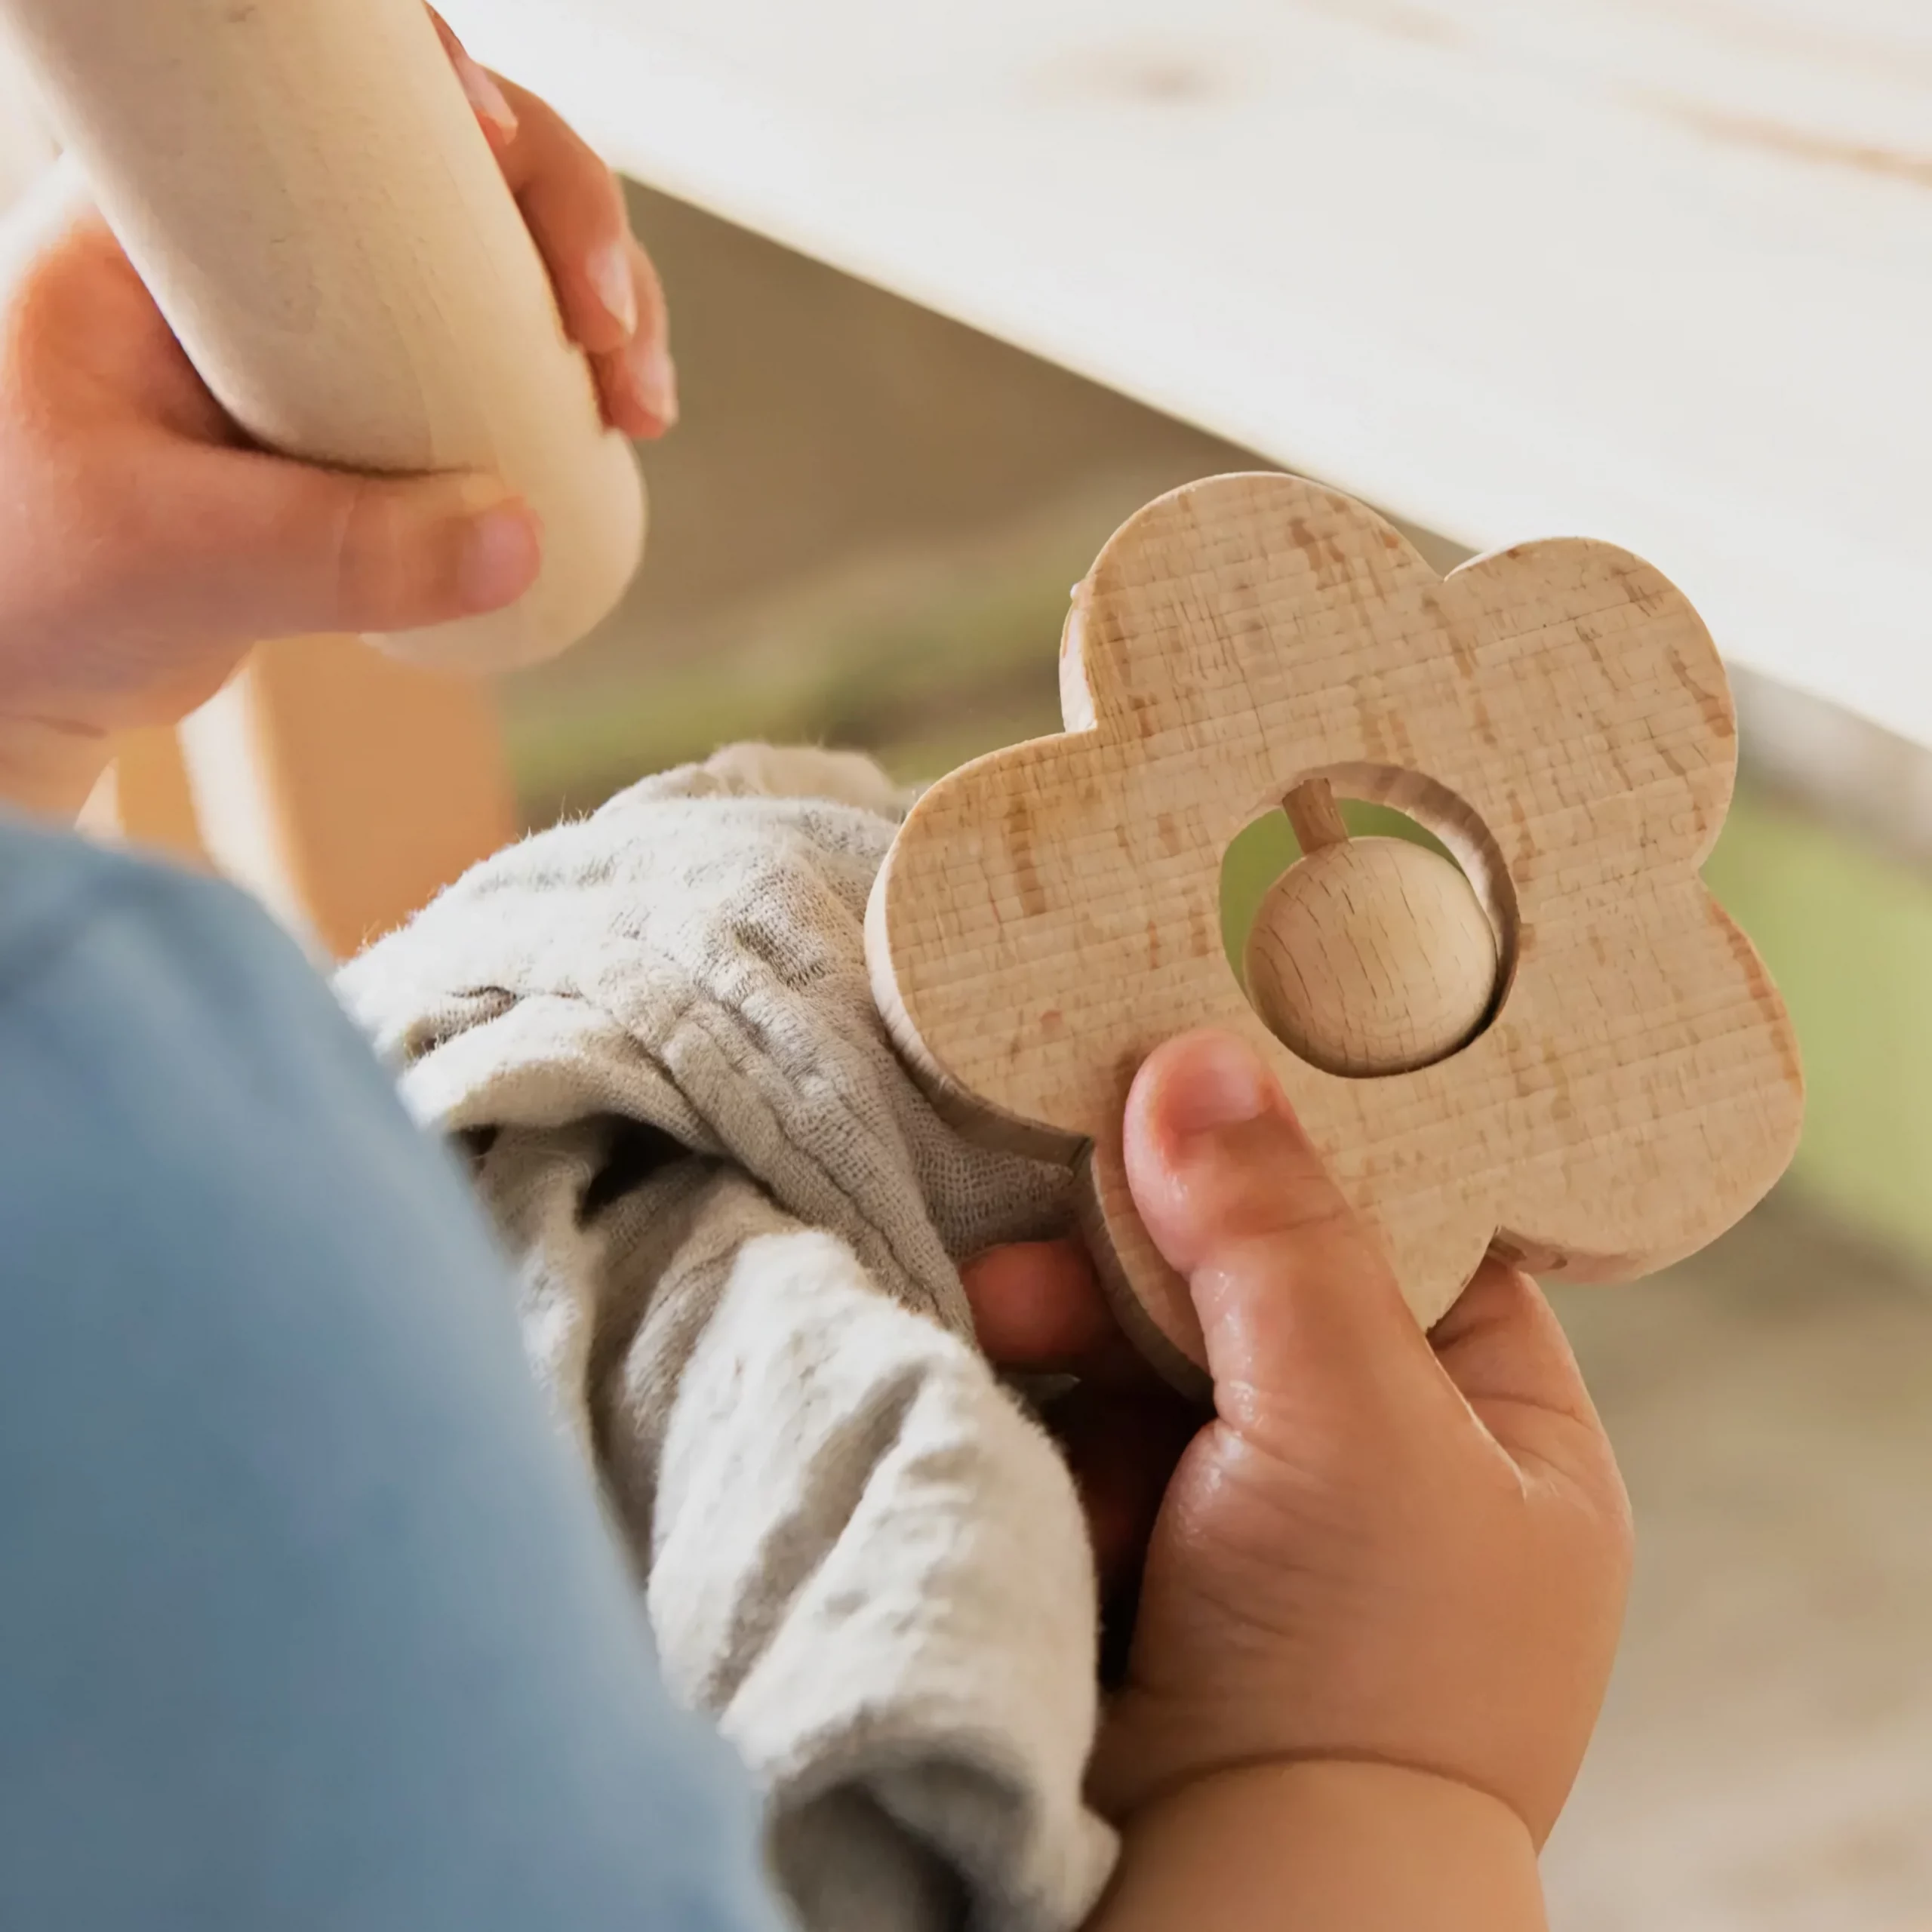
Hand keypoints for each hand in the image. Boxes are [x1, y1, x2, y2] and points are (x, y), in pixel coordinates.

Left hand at [0, 8, 671, 815]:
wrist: (28, 660)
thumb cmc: (27, 579)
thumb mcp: (162, 559)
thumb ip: (329, 557)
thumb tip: (520, 538)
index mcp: (161, 214)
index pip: (305, 91)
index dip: (427, 84)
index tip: (493, 148)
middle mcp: (253, 238)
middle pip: (443, 162)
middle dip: (560, 218)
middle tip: (608, 331)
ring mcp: (321, 317)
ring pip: (488, 256)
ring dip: (592, 306)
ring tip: (635, 404)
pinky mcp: (368, 395)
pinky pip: (488, 350)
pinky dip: (565, 377)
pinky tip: (609, 430)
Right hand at [1079, 1029, 1631, 1846]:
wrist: (1234, 1901)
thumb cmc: (1362, 1673)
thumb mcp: (1352, 1421)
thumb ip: (1272, 1231)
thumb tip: (1196, 1057)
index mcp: (1498, 1423)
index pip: (1413, 1221)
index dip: (1310, 1142)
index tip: (1199, 1065)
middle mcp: (1387, 1454)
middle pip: (1259, 1273)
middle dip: (1149, 1245)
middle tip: (1054, 1222)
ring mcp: (1264, 1507)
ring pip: (1154, 1344)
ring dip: (1073, 1315)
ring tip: (1003, 1308)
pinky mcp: (1154, 1546)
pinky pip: (1090, 1420)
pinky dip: (1045, 1399)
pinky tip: (1005, 1379)